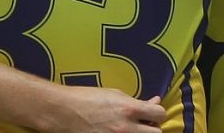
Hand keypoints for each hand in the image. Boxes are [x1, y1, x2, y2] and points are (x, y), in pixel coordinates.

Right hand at [43, 89, 164, 132]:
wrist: (63, 112)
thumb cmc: (87, 98)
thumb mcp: (114, 94)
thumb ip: (136, 101)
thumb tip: (154, 102)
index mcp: (129, 108)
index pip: (160, 113)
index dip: (157, 113)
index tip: (152, 113)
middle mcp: (127, 127)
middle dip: (152, 127)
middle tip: (143, 124)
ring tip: (130, 129)